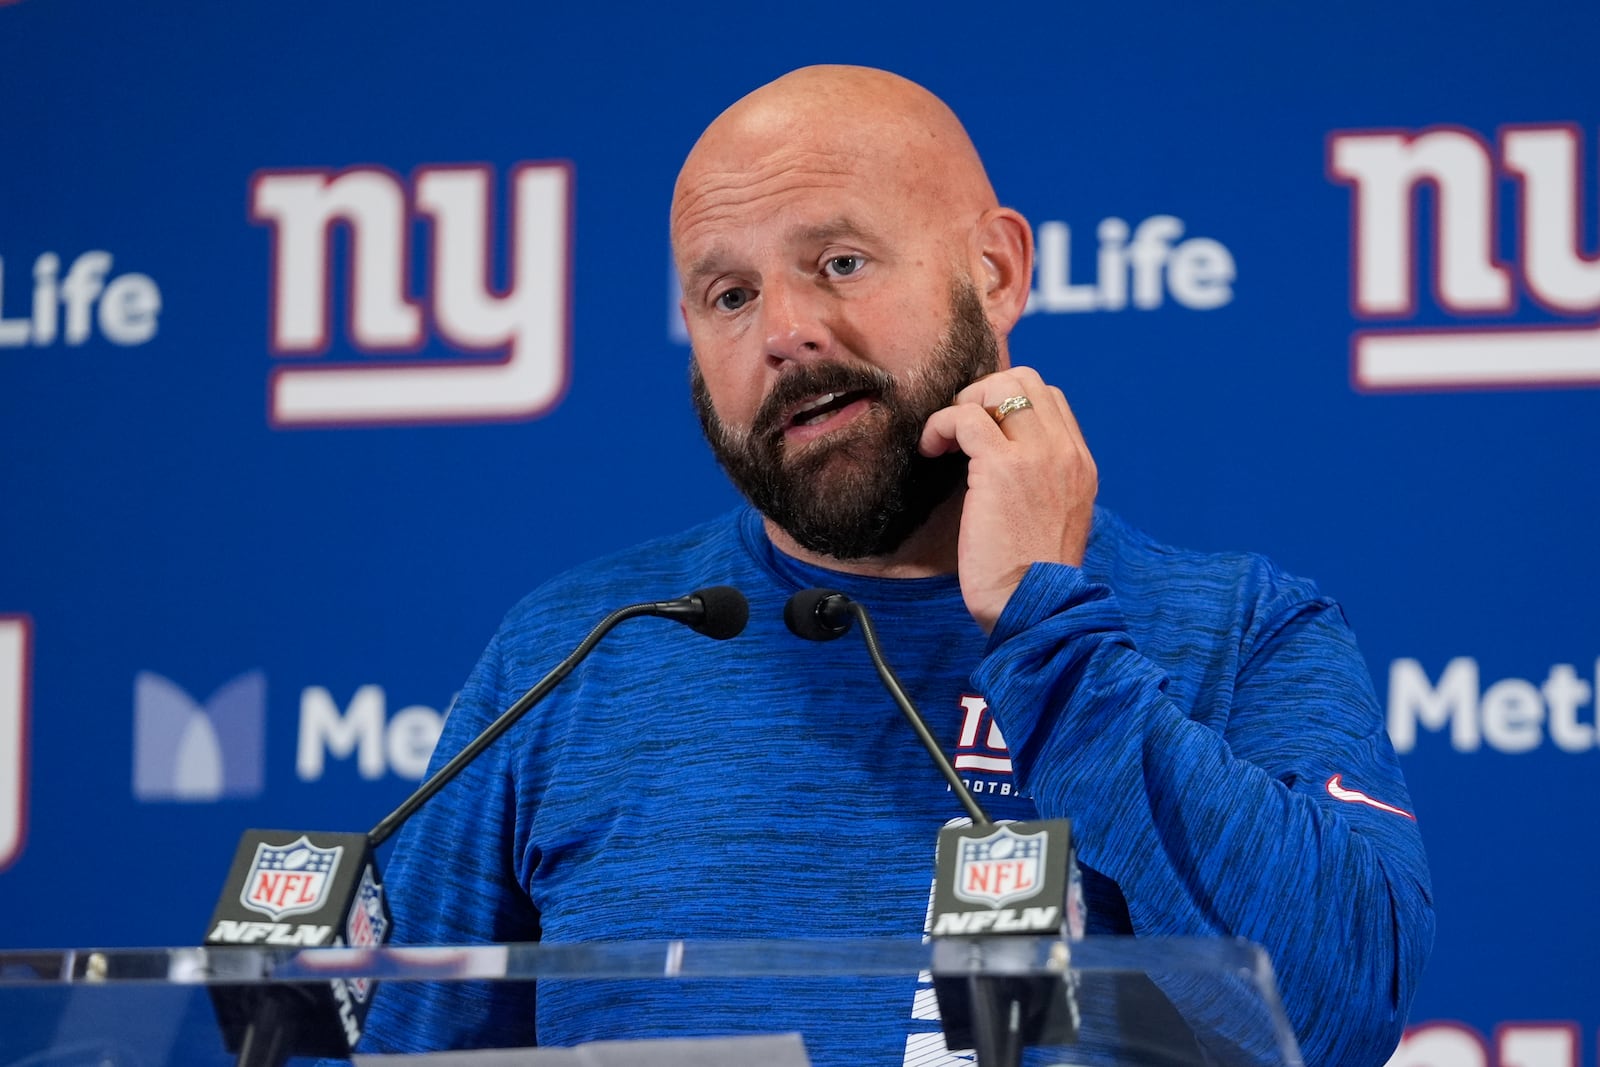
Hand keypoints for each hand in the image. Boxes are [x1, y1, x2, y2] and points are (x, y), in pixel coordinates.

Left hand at [918, 365, 1096, 631]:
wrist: (1036, 607)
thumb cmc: (1032, 579)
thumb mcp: (1053, 520)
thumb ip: (1040, 485)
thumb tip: (1002, 465)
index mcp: (1080, 464)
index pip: (1049, 399)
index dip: (1007, 403)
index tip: (981, 432)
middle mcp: (1065, 452)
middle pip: (1025, 379)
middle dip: (983, 392)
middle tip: (959, 429)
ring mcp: (1037, 456)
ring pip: (997, 386)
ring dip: (961, 404)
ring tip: (945, 440)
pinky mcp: (1001, 468)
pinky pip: (965, 417)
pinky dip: (940, 425)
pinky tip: (930, 450)